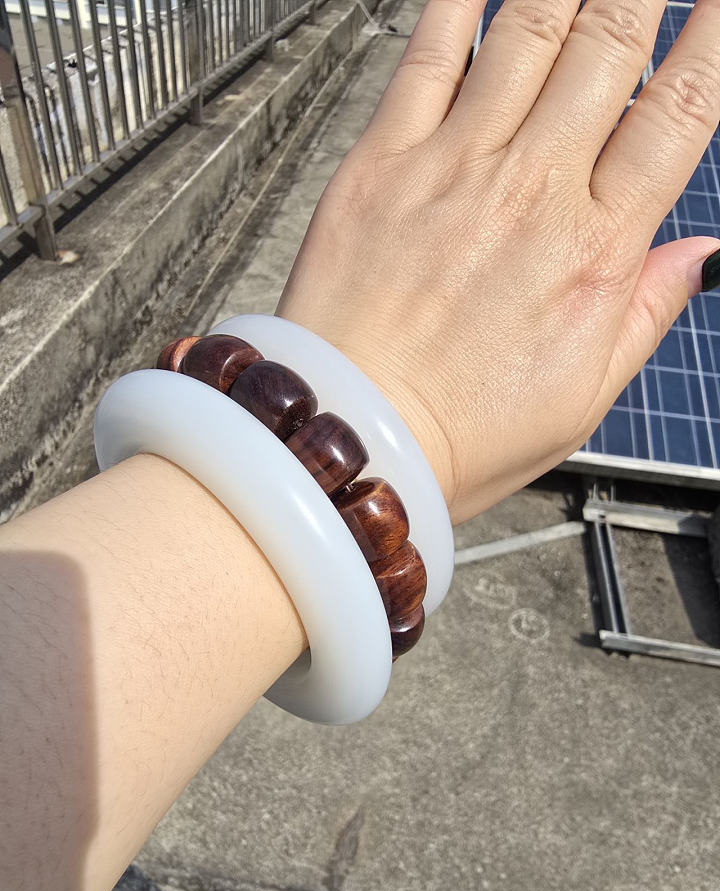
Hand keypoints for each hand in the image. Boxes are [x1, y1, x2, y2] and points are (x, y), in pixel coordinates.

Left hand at [277, 0, 719, 522]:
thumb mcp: (580, 399)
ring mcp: (454, 169)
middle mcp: (532, 193)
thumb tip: (698, 258)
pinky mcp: (382, 165)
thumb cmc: (456, 434)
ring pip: (529, 28)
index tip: (718, 7)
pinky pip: (427, 53)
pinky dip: (459, 1)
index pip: (681, 112)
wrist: (350, 437)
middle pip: (610, 44)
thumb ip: (643, 315)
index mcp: (594, 253)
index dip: (713, 37)